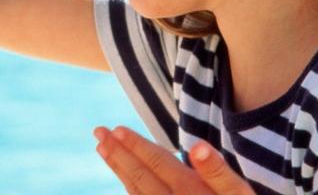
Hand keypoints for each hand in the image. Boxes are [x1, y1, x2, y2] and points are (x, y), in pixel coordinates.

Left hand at [94, 126, 253, 194]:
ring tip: (103, 150)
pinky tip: (126, 183)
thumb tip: (197, 147)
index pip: (159, 164)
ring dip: (120, 170)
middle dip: (119, 154)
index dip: (137, 145)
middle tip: (99, 133)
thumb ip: (219, 173)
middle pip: (142, 179)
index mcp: (192, 193)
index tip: (116, 129)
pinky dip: (132, 193)